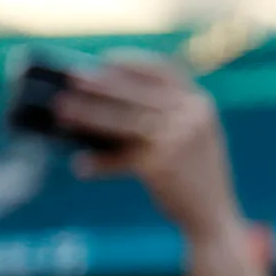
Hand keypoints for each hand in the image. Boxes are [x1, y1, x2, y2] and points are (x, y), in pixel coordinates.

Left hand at [56, 52, 241, 241]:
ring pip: (123, 120)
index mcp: (200, 104)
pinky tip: (80, 166)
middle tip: (72, 78)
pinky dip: (99, 163)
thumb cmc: (193, 177)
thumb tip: (102, 105)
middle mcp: (193, 116)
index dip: (133, 62)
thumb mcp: (190, 139)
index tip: (104, 59)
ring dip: (89, 114)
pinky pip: (121, 157)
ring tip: (61, 111)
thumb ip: (163, 119)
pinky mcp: (163, 165)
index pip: (164, 70)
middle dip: (102, 83)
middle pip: (137, 92)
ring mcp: (179, 139)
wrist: (214, 216)